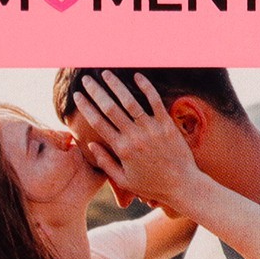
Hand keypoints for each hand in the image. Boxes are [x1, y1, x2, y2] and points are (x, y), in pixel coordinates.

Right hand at [74, 71, 200, 212]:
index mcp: (122, 149)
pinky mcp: (167, 125)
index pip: (98, 123)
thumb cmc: (152, 185)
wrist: (182, 186)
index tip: (77, 96)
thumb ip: (105, 163)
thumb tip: (90, 145)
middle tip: (85, 79)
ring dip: (116, 85)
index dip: (85, 107)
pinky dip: (146, 87)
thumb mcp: (124, 181)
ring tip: (105, 73)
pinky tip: (137, 76)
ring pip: (129, 101)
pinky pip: (155, 101)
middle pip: (110, 108)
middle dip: (95, 91)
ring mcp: (151, 129)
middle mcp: (134, 137)